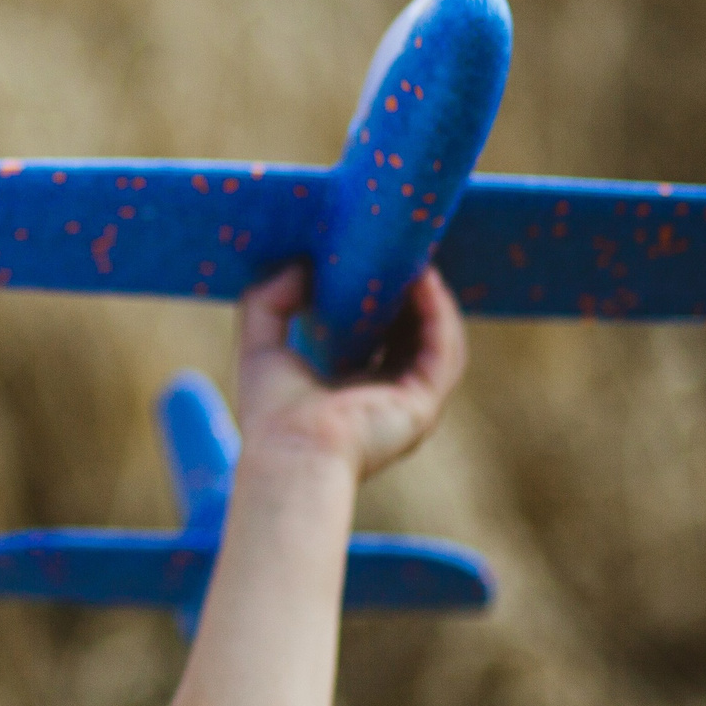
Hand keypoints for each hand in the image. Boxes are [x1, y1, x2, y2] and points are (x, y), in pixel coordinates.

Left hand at [234, 264, 466, 479]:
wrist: (289, 453)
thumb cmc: (271, 413)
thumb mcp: (261, 344)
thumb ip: (269, 300)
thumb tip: (299, 264)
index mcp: (352, 393)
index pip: (378, 341)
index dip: (380, 302)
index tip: (371, 263)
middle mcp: (386, 400)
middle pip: (412, 337)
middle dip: (409, 295)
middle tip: (398, 252)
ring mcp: (410, 404)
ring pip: (435, 341)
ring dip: (430, 299)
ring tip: (415, 258)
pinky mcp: (425, 404)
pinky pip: (444, 349)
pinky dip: (439, 312)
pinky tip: (423, 280)